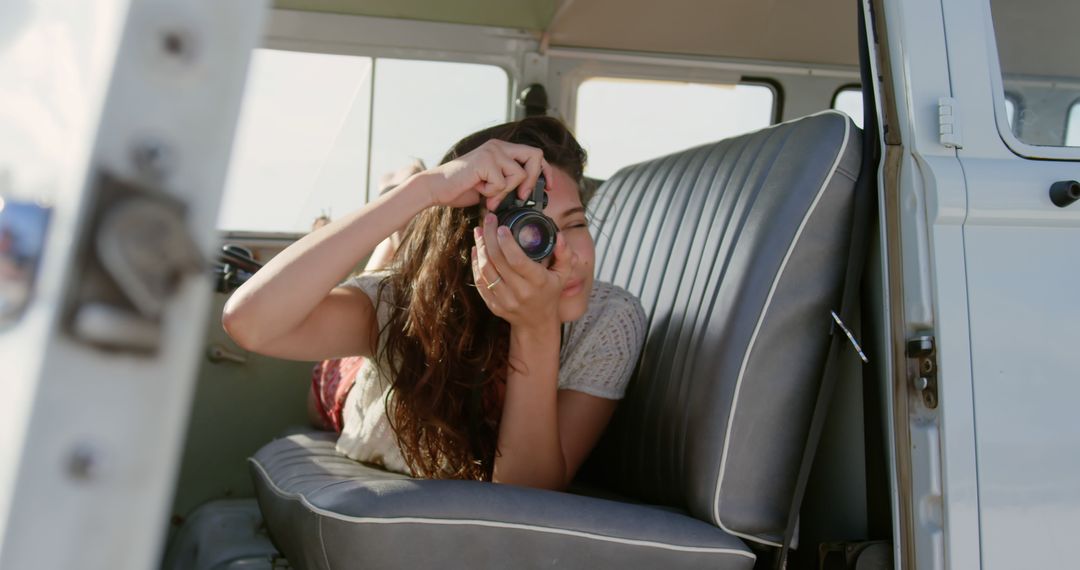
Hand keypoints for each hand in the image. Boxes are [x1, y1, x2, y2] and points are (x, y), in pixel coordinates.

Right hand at [426, 140, 551, 210]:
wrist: (436, 188)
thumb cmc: (462, 188)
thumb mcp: (492, 186)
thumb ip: (509, 185)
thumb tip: (528, 195)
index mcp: (501, 149)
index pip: (534, 154)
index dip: (545, 170)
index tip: (549, 187)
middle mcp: (498, 146)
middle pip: (534, 155)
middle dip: (532, 179)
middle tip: (522, 196)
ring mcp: (492, 151)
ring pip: (518, 174)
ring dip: (505, 192)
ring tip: (489, 196)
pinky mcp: (485, 160)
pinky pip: (502, 183)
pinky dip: (492, 193)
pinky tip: (478, 190)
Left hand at [471, 212, 578, 329]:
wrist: (536, 323)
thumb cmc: (549, 293)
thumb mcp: (563, 275)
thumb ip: (565, 254)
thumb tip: (559, 236)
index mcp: (538, 282)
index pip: (517, 260)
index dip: (506, 242)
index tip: (501, 227)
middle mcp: (520, 292)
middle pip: (498, 261)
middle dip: (489, 237)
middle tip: (487, 221)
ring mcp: (505, 300)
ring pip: (486, 270)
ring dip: (480, 248)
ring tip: (479, 231)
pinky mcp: (493, 305)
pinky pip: (480, 282)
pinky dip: (475, 264)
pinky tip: (475, 249)